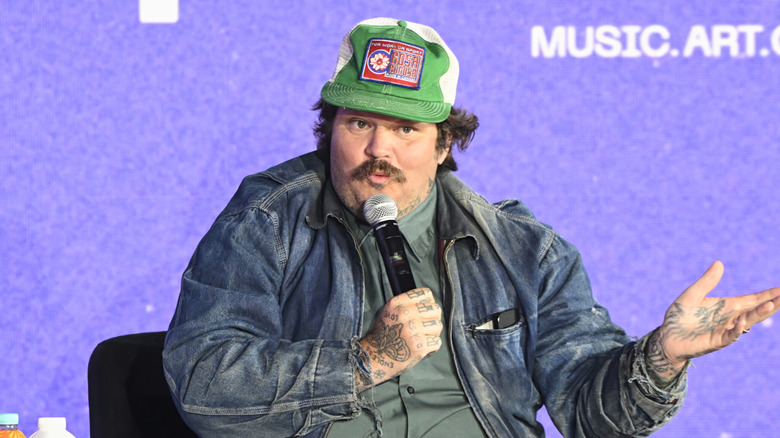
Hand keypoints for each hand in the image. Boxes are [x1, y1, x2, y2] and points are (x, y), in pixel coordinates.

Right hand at [357, 288, 442, 389]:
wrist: (375, 357)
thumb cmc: (384, 335)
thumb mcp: (389, 311)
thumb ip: (407, 304)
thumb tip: (429, 303)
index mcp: (397, 303)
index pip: (426, 294)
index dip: (429, 302)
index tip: (425, 311)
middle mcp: (405, 314)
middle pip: (435, 309)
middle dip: (433, 318)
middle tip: (425, 327)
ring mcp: (413, 330)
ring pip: (438, 325)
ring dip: (433, 333)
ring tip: (423, 337)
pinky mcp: (419, 345)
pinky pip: (437, 341)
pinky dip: (432, 347)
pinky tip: (422, 347)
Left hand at [646, 261, 779, 383]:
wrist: (667, 337)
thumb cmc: (680, 316)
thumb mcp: (692, 294)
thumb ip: (707, 281)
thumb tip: (719, 263)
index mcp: (727, 306)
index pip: (751, 299)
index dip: (767, 295)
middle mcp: (730, 318)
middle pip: (755, 310)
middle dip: (771, 304)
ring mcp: (725, 330)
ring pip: (747, 322)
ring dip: (758, 314)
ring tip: (770, 305)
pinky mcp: (716, 341)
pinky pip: (730, 335)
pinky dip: (736, 329)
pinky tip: (742, 321)